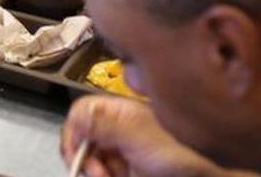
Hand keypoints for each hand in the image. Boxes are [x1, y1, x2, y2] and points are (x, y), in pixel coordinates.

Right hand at [61, 96, 225, 176]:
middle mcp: (116, 130)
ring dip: (95, 173)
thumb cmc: (183, 152)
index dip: (73, 135)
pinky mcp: (126, 170)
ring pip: (91, 162)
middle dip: (85, 160)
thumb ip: (104, 124)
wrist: (208, 175)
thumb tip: (75, 114)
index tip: (77, 156)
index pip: (79, 115)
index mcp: (117, 112)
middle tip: (98, 174)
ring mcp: (122, 152)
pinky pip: (103, 173)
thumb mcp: (139, 135)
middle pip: (81, 141)